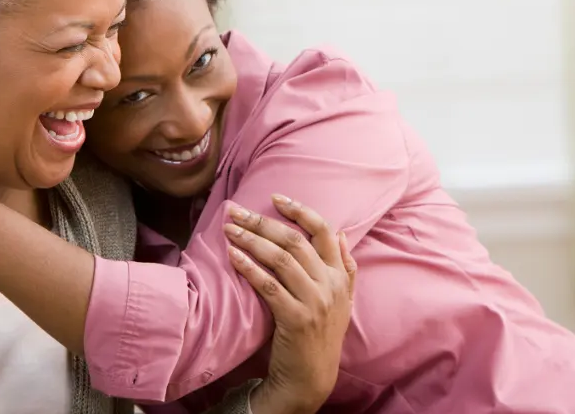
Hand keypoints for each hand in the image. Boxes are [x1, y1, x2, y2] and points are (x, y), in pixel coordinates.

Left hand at [224, 195, 356, 413]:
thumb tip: (341, 233)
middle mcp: (329, 284)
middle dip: (262, 221)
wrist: (312, 376)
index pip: (323, 230)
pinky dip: (249, 267)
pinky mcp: (295, 319)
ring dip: (251, 240)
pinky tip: (233, 255)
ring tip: (229, 229)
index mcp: (339, 275)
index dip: (299, 210)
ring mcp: (314, 302)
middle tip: (236, 211)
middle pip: (294, 241)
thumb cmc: (321, 334)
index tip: (275, 197)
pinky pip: (269, 285)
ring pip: (280, 259)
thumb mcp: (343, 299)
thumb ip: (344, 266)